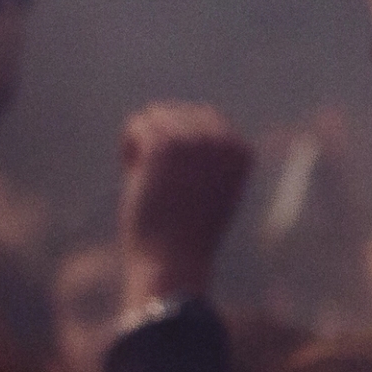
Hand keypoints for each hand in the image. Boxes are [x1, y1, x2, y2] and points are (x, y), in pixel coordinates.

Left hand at [115, 101, 256, 308]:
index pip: (204, 117)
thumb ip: (204, 156)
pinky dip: (129, 148)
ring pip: (154, 116)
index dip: (180, 141)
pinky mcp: (164, 146)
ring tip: (147, 177)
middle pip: (177, 112)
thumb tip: (180, 116)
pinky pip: (137, 126)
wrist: (173, 260)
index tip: (175, 173)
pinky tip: (134, 173)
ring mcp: (194, 142)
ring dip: (143, 144)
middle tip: (157, 177)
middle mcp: (223, 142)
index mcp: (242, 151)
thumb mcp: (209, 190)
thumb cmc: (187, 232)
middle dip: (160, 139)